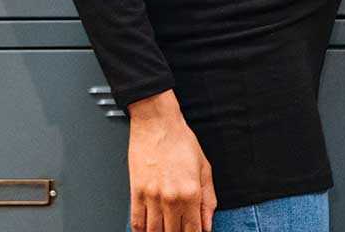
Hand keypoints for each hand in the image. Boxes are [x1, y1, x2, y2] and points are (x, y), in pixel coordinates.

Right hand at [127, 90, 216, 231]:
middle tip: (179, 229)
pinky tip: (147, 231)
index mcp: (191, 193)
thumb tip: (208, 223)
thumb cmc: (180, 141)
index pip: (193, 230)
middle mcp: (171, 198)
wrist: (157, 123)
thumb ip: (208, 200)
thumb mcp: (204, 169)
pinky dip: (142, 231)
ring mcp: (152, 197)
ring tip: (165, 230)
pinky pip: (137, 222)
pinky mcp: (136, 192)